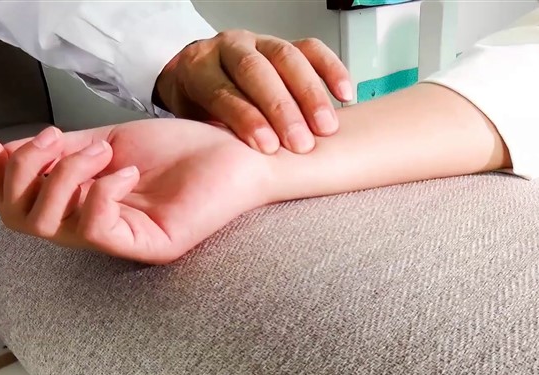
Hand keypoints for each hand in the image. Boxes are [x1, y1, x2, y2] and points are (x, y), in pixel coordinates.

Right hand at [0, 124, 274, 264]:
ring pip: (49, 225)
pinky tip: (127, 171)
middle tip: (56, 141)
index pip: (15, 206)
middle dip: (23, 173)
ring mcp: (122, 241)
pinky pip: (96, 229)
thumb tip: (8, 150)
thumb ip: (62, 151)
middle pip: (20, 221)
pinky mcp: (149, 246)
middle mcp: (96, 228)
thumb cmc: (185, 150)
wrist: (240, 153)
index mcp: (83, 205)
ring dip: (63, 175)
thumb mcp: (110, 141)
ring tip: (102, 151)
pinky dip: (99, 190)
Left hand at [154, 30, 351, 153]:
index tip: (269, 148)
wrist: (200, 83)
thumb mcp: (194, 127)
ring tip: (327, 128)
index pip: (223, 91)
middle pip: (256, 71)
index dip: (247, 119)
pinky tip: (344, 94)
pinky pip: (312, 49)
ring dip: (310, 95)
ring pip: (287, 58)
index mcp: (197, 69)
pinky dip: (331, 70)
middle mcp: (228, 49)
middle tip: (302, 144)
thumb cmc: (201, 113)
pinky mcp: (286, 44)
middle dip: (282, 109)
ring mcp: (259, 43)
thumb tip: (224, 168)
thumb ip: (208, 139)